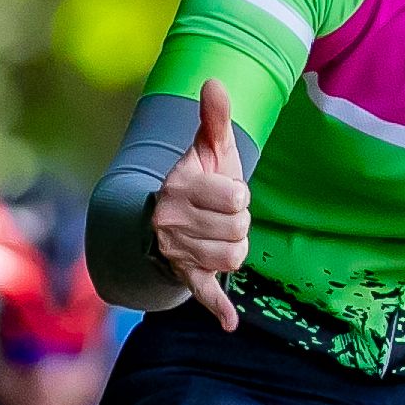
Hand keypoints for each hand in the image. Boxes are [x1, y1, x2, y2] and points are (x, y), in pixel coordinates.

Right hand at [151, 76, 250, 329]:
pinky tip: (231, 323)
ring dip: (234, 248)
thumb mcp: (206, 148)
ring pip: (233, 257)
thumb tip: (214, 81)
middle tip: (221, 217)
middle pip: (238, 230)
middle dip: (238, 224)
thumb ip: (213, 118)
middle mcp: (171, 221)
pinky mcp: (183, 276)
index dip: (239, 196)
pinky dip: (218, 308)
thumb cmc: (198, 179)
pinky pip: (203, 293)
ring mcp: (176, 251)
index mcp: (179, 187)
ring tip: (218, 237)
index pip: (237, 197)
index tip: (226, 194)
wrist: (164, 218)